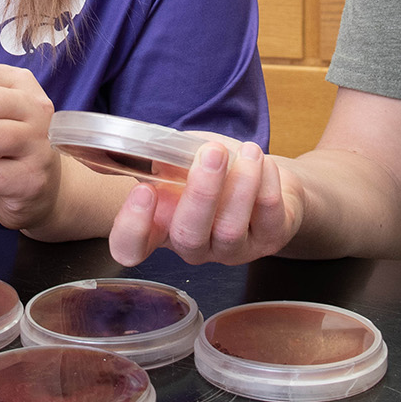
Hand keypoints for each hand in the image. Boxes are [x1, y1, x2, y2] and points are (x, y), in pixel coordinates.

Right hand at [108, 138, 302, 266]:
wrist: (264, 177)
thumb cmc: (217, 169)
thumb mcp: (185, 159)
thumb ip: (168, 157)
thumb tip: (157, 154)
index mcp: (162, 227)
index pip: (131, 247)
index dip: (132, 228)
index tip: (144, 191)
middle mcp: (195, 246)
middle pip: (188, 236)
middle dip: (201, 193)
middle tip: (212, 153)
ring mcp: (233, 249)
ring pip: (230, 229)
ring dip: (240, 185)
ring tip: (248, 151)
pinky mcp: (269, 240)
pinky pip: (267, 217)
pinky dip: (266, 184)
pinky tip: (264, 162)